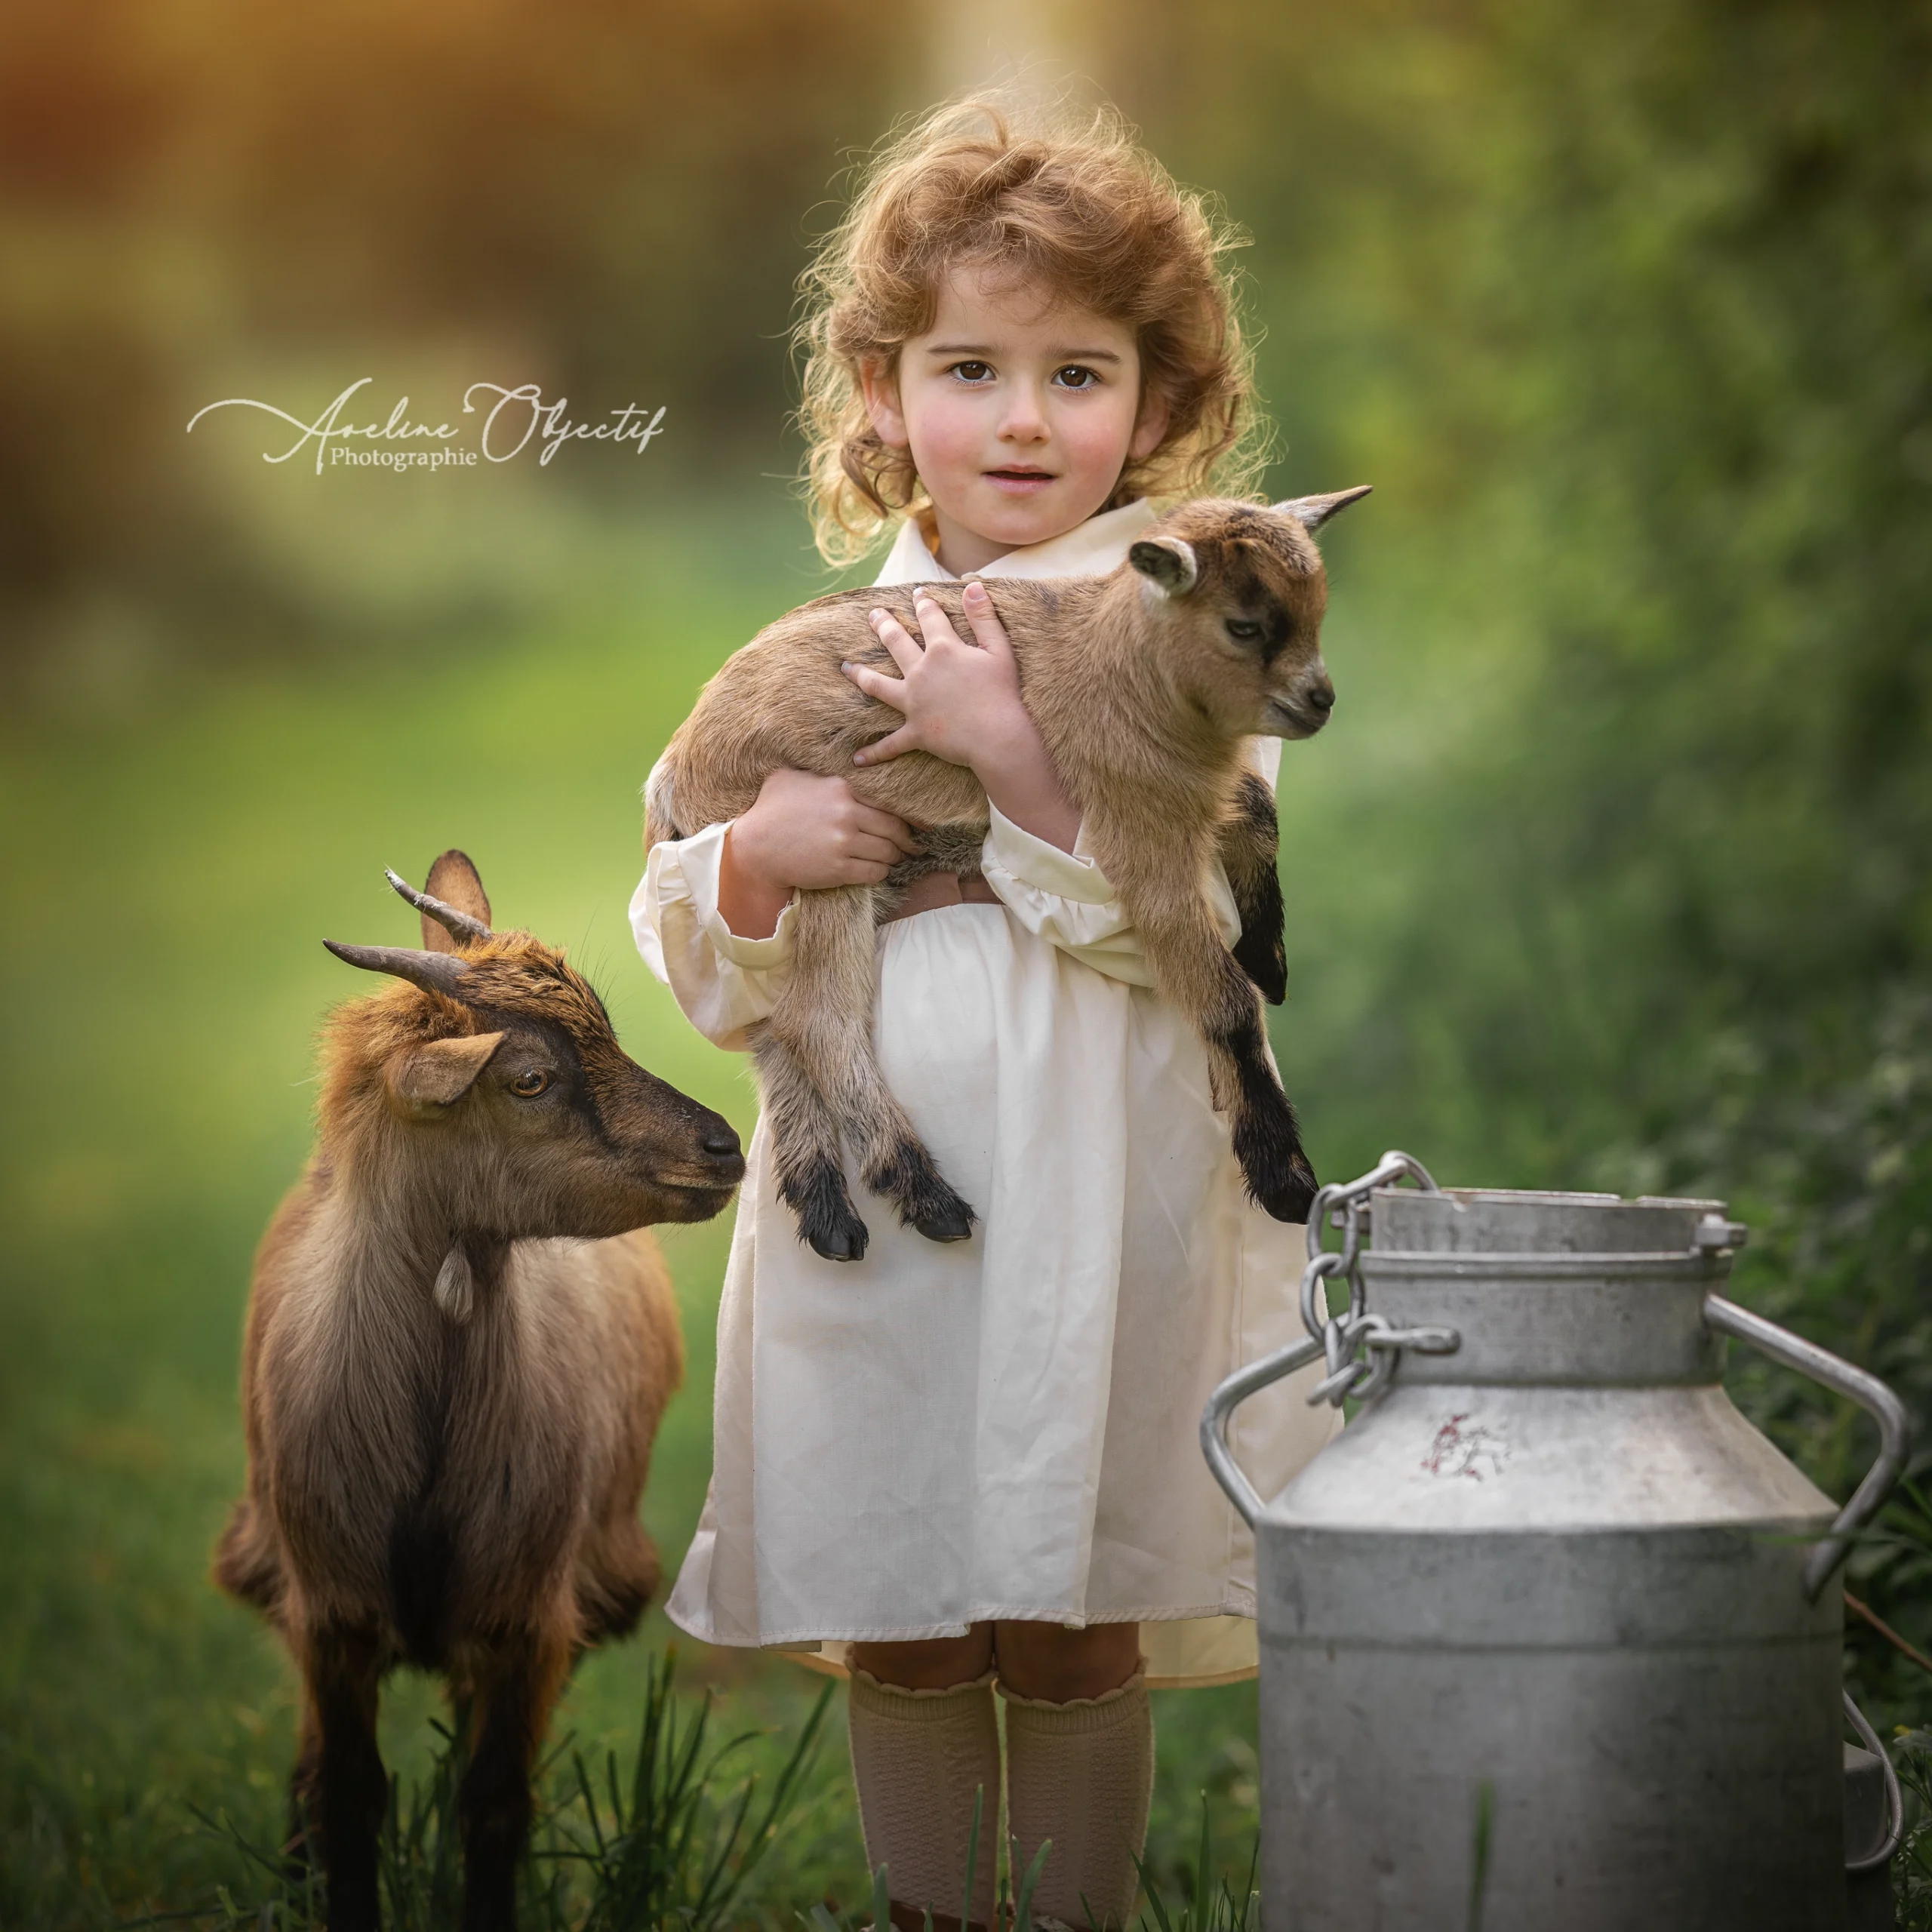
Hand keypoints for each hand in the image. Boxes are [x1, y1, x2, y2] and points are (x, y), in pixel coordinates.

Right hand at [717, 767, 920, 938]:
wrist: (753, 848)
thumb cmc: (770, 810)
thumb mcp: (792, 778)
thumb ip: (821, 772)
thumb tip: (840, 764)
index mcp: (841, 788)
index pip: (888, 802)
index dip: (908, 815)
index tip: (919, 824)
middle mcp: (846, 813)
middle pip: (895, 828)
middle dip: (906, 840)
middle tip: (911, 845)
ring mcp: (843, 843)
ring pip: (889, 852)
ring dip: (895, 857)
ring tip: (895, 858)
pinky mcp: (839, 869)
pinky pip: (875, 872)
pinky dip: (881, 872)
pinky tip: (876, 869)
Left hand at [845, 583, 1033, 770]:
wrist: (997, 737)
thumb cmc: (1003, 694)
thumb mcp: (999, 649)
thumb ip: (984, 617)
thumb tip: (973, 585)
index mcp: (943, 650)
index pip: (929, 618)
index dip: (923, 603)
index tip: (917, 593)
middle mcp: (921, 672)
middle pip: (896, 643)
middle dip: (883, 625)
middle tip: (872, 615)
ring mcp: (914, 703)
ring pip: (878, 686)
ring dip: (860, 675)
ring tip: (846, 667)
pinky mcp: (915, 732)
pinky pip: (890, 744)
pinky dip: (873, 752)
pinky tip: (856, 758)